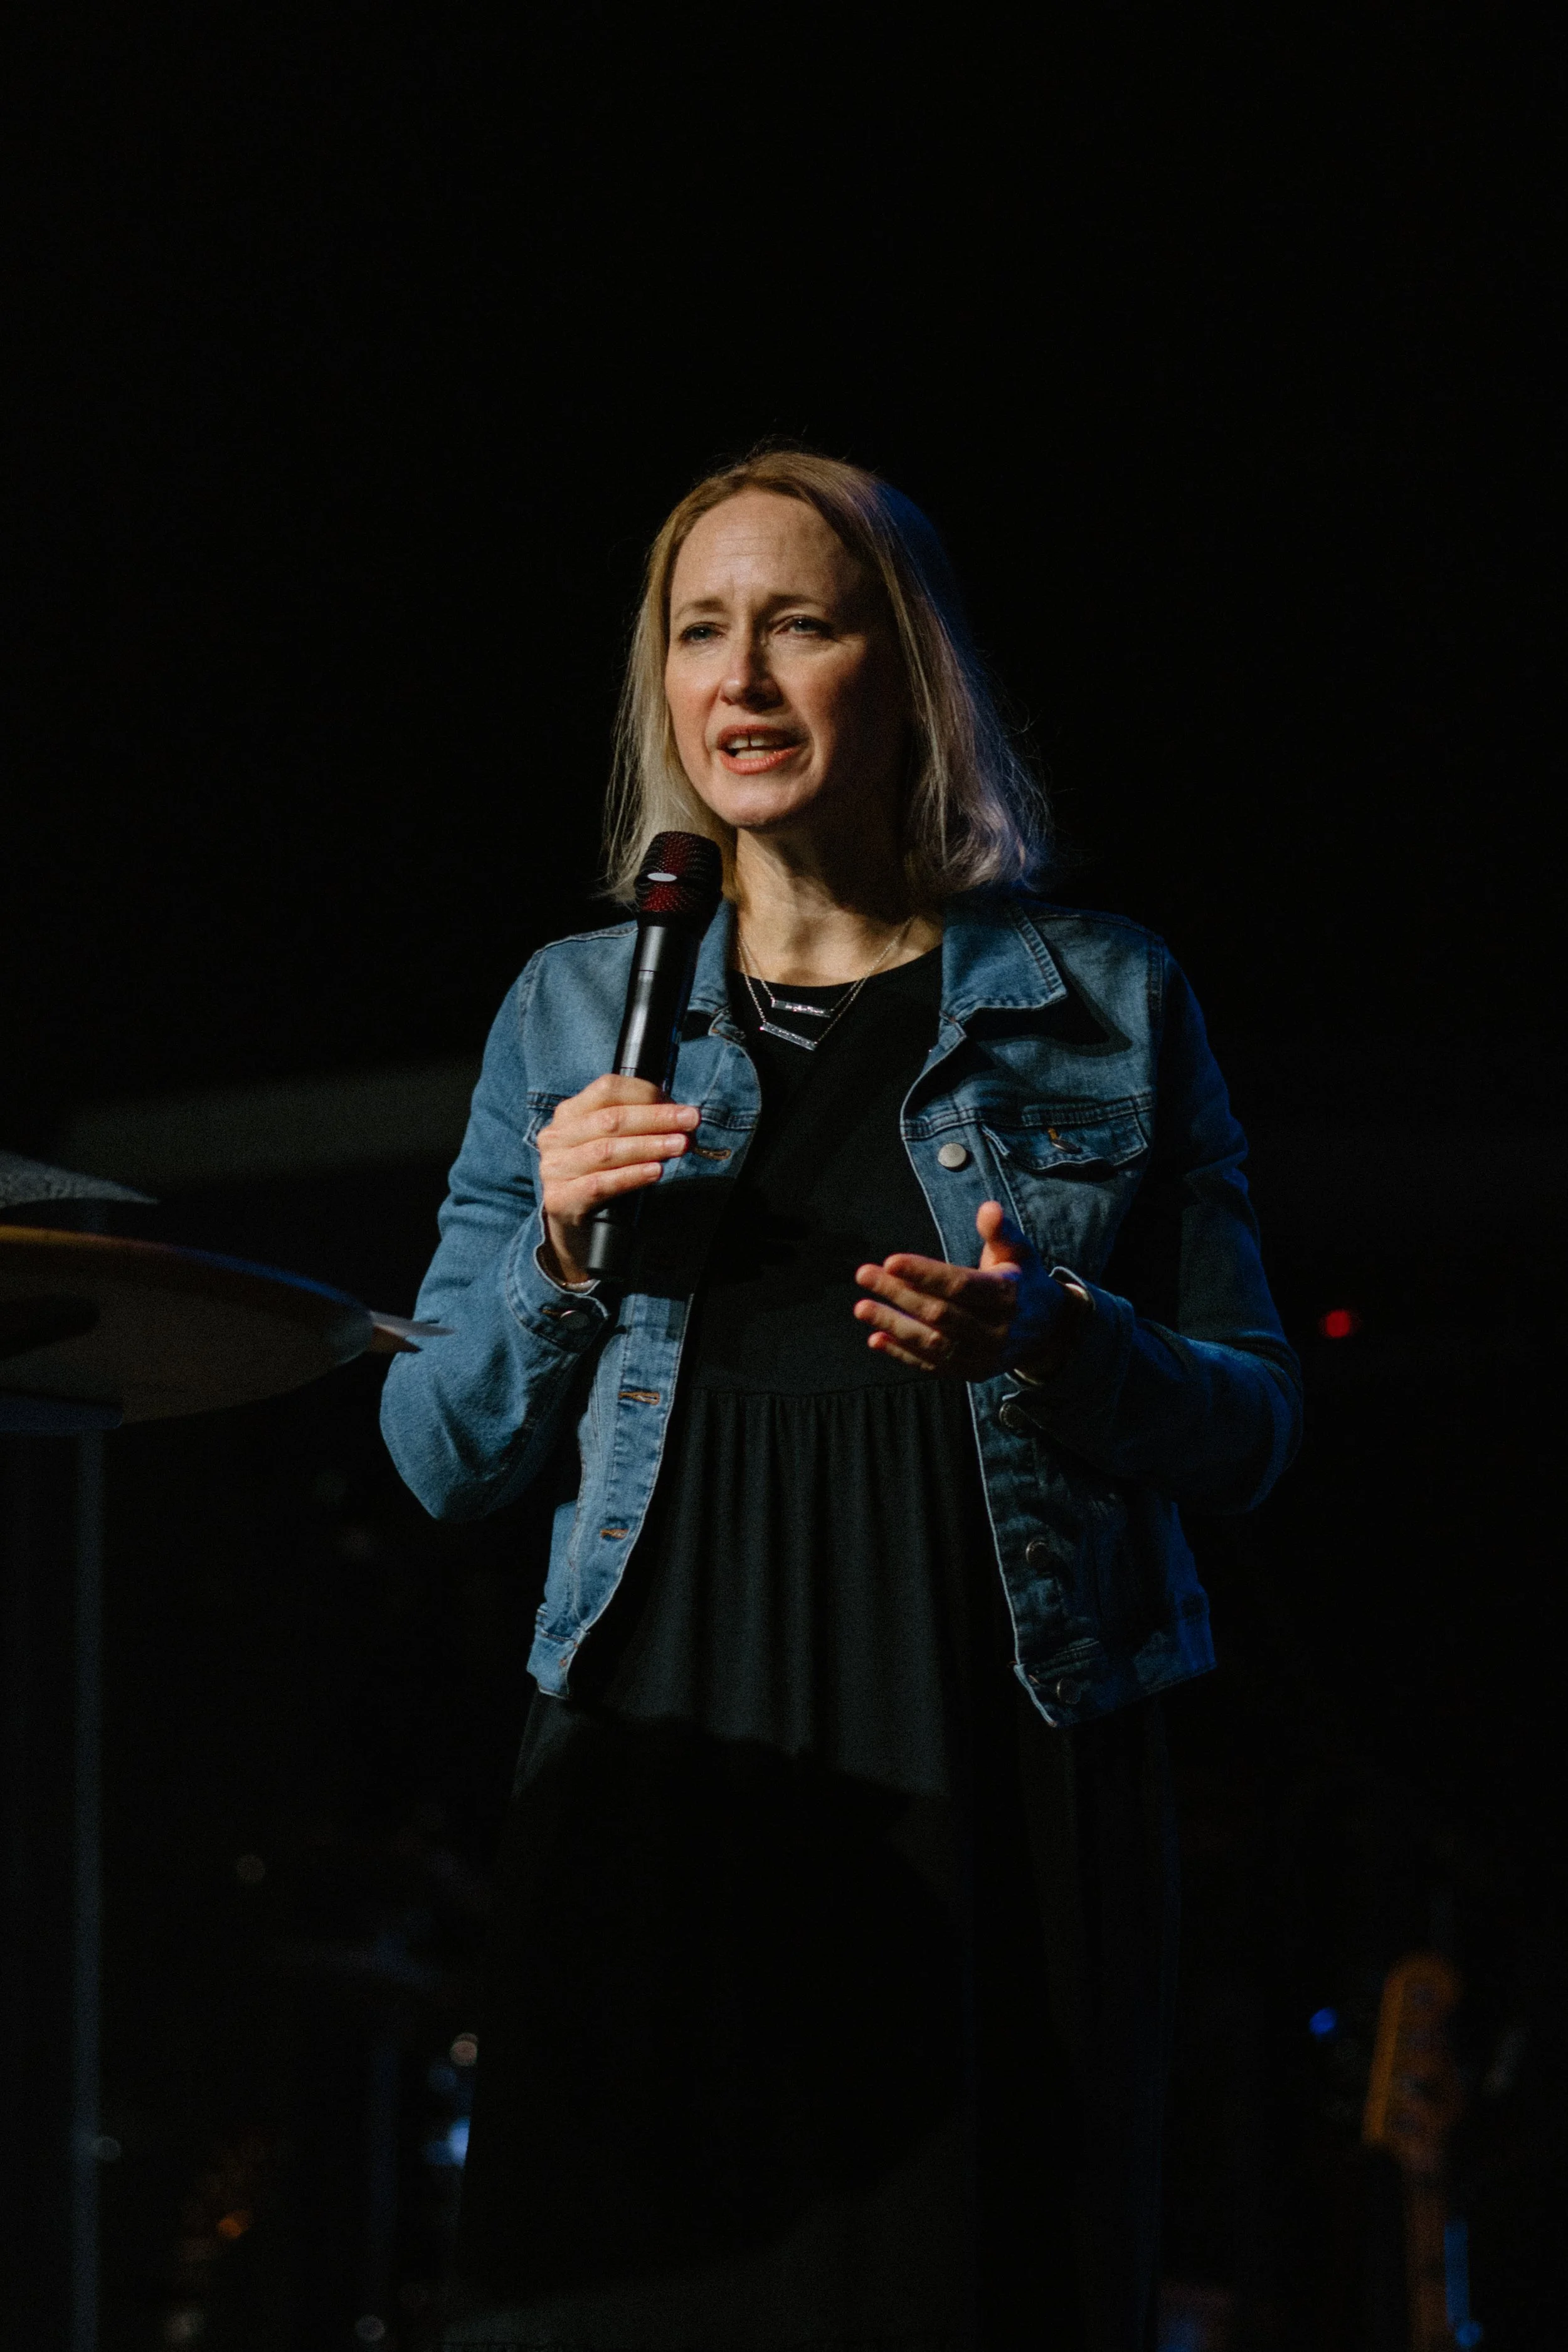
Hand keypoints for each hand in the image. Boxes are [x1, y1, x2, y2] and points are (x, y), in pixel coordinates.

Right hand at [538, 1075, 699, 1285]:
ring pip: (606, 1151)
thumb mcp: (613, 1142)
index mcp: (569, 1113)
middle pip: (610, 1120)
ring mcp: (554, 1168)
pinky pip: (600, 1184)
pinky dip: (631, 1176)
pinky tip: (655, 1172)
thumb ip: (637, 1124)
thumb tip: (681, 1117)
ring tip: (679, 1146)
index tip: (679, 1107)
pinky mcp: (559, 1199)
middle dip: (656, 1119)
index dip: (647, 1094)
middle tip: (690, 1122)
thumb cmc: (602, 1176)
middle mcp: (556, 1137)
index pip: (607, 1089)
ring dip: (649, 1146)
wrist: (577, 1229)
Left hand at [852, 1200, 1085, 1380]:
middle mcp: (997, 1330)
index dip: (924, 1274)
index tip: (891, 1260)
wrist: (1047, 1331)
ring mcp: (983, 1356)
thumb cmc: (1022, 1280)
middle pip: (940, 1313)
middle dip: (899, 1293)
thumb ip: (1001, 1231)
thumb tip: (988, 1208)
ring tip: (862, 1307)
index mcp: (1007, 1295)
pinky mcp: (971, 1372)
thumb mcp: (1019, 1251)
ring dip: (894, 1325)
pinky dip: (902, 1354)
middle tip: (864, 1274)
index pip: (960, 1285)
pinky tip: (875, 1338)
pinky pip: (933, 1365)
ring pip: (932, 1343)